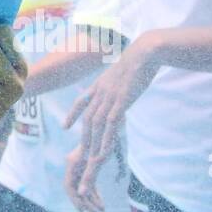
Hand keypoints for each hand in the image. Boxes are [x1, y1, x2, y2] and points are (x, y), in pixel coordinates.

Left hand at [62, 35, 158, 186]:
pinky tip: (104, 151)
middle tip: (81, 155)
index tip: (65, 126)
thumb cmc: (140, 58)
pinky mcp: (121, 101)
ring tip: (92, 160)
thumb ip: (118, 81)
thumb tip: (122, 84)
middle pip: (88, 120)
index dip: (72, 114)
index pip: (81, 101)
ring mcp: (109, 97)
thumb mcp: (123, 70)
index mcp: (100, 84)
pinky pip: (110, 125)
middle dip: (84, 139)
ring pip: (97, 125)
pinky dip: (106, 139)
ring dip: (93, 144)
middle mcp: (100, 92)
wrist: (145, 51)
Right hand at [64, 142, 104, 211]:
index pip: (69, 186)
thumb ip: (89, 175)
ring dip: (92, 199)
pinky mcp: (91, 163)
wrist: (111, 118)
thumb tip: (82, 193)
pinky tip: (101, 201)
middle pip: (77, 188)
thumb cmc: (105, 135)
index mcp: (73, 161)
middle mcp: (76, 163)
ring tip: (101, 209)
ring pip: (84, 186)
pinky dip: (95, 192)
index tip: (83, 210)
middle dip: (86, 202)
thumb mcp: (98, 157)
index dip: (74, 199)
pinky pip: (90, 181)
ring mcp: (83, 163)